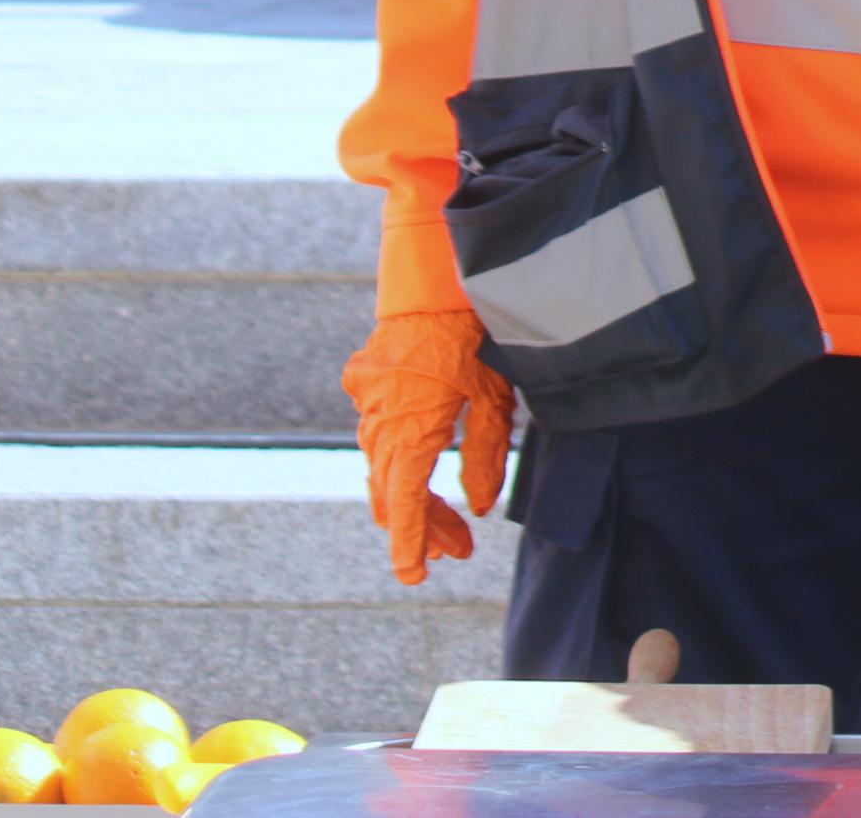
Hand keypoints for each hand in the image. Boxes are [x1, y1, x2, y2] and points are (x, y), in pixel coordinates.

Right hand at [340, 308, 515, 583]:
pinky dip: (400, 458)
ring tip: (450, 523)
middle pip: (394, 495)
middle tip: (458, 551)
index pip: (405, 506)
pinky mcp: (365, 386)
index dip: (412, 544)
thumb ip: (486, 456)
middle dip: (425, 527)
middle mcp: (379, 426)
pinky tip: (424, 466)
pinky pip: (377, 433)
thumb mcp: (495, 400)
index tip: (414, 577)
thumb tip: (476, 508)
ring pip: (383, 468)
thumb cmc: (473, 338)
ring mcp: (367, 405)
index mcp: (410, 434)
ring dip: (412, 497)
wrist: (433, 282)